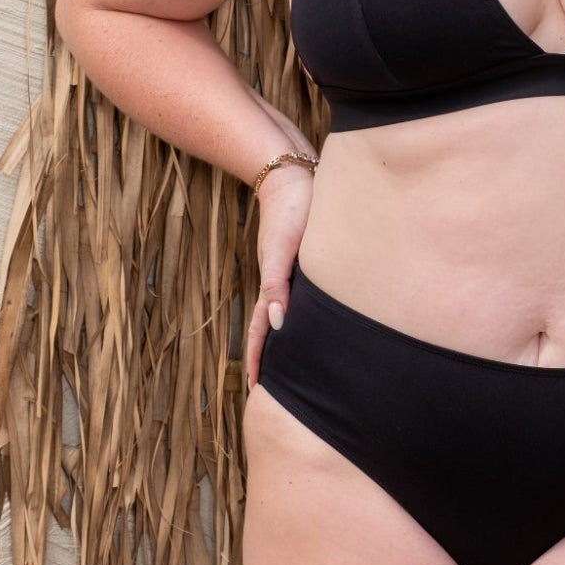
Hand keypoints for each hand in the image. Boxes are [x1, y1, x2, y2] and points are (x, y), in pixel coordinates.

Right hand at [243, 161, 314, 389]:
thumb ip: (277, 285)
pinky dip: (297, 315)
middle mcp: (281, 282)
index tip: (256, 391)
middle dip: (269, 358)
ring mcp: (290, 272)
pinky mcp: (301, 259)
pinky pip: (297, 296)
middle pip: (270, 328)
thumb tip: (276, 324)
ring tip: (290, 365)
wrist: (293, 173)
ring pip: (285, 314)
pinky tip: (308, 320)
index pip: (261, 332)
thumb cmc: (292, 209)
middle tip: (271, 389)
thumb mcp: (282, 249)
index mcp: (274, 284)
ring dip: (283, 340)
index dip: (259, 361)